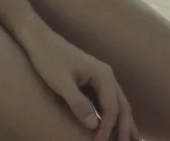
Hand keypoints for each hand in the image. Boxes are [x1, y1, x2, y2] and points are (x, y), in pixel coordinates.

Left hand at [19, 21, 139, 140]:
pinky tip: (112, 126)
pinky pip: (107, 102)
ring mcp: (101, 78)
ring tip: (130, 140)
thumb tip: (94, 125)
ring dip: (124, 123)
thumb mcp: (61, 82)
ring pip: (118, 105)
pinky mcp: (92, 81)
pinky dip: (113, 116)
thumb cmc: (49, 58)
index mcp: (103, 75)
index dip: (108, 129)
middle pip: (122, 107)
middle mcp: (107, 76)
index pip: (112, 109)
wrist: (38, 39)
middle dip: (125, 129)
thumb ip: (78, 103)